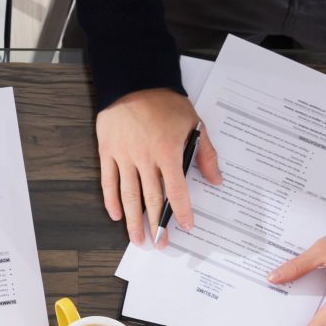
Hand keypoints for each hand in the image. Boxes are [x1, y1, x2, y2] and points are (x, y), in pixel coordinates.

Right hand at [94, 88, 221, 244]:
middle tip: (160, 244)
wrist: (134, 81)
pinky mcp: (108, 151)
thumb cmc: (166, 102)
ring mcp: (124, 156)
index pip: (177, 190)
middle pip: (152, 199)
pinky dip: (111, 200)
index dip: (182, 212)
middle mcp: (145, 159)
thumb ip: (206, 154)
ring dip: (134, 220)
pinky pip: (108, 181)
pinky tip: (116, 215)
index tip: (187, 228)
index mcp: (168, 152)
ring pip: (129, 195)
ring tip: (137, 240)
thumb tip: (217, 181)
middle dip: (157, 225)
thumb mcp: (194, 124)